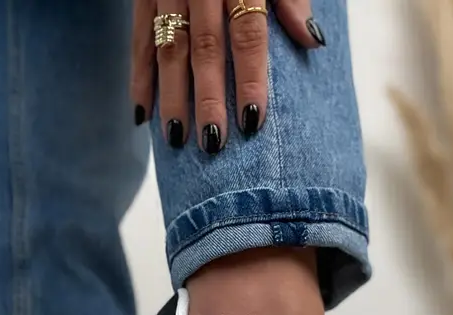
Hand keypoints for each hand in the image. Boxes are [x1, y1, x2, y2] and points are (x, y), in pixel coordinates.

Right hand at [131, 0, 326, 152]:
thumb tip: (313, 41)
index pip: (247, 32)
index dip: (250, 78)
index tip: (253, 121)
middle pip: (205, 47)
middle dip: (207, 98)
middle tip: (212, 144)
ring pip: (168, 46)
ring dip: (170, 96)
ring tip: (176, 139)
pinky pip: (138, 37)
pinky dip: (139, 76)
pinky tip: (142, 113)